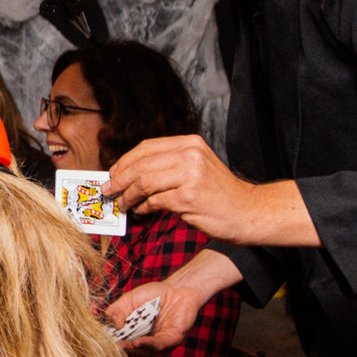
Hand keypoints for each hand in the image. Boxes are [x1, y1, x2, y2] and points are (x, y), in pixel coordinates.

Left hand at [105, 136, 317, 246]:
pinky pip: (155, 201)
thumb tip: (129, 173)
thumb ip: (168, 165)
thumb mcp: (196, 167)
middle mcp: (190, 154)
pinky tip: (142, 211)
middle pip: (142, 164)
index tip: (112, 173)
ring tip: (123, 204)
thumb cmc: (218, 194)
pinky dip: (144, 207)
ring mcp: (190, 175)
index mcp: (190, 143)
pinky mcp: (188, 197)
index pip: (147, 147)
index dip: (125, 161)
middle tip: (108, 190)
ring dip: (128, 195)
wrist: (248, 212)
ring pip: (144, 182)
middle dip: (119, 179)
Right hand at [110, 249, 244, 352]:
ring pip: (145, 351)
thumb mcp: (129, 299)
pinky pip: (159, 345)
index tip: (102, 340)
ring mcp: (158, 343)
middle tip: (113, 344)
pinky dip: (147, 344)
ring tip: (125, 344)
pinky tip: (138, 341)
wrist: (178, 289)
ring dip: (134, 349)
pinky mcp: (172, 340)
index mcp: (134, 333)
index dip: (111, 342)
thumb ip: (117, 310)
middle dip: (122, 348)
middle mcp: (146, 342)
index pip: (120, 341)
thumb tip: (114, 325)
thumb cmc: (153, 294)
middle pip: (131, 350)